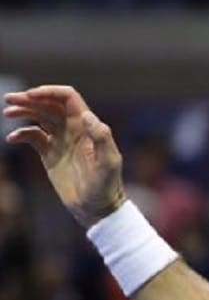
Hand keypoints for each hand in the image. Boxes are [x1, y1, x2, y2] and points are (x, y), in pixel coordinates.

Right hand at [3, 85, 126, 227]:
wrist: (97, 207)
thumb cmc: (107, 186)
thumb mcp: (108, 162)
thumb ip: (101, 138)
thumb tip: (86, 115)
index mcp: (87, 127)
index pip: (68, 99)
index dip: (50, 92)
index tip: (30, 95)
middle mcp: (73, 130)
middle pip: (49, 105)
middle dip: (30, 98)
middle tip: (9, 100)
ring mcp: (61, 141)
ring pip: (39, 117)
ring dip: (23, 111)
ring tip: (7, 113)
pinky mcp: (50, 154)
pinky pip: (33, 137)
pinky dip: (21, 134)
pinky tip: (12, 139)